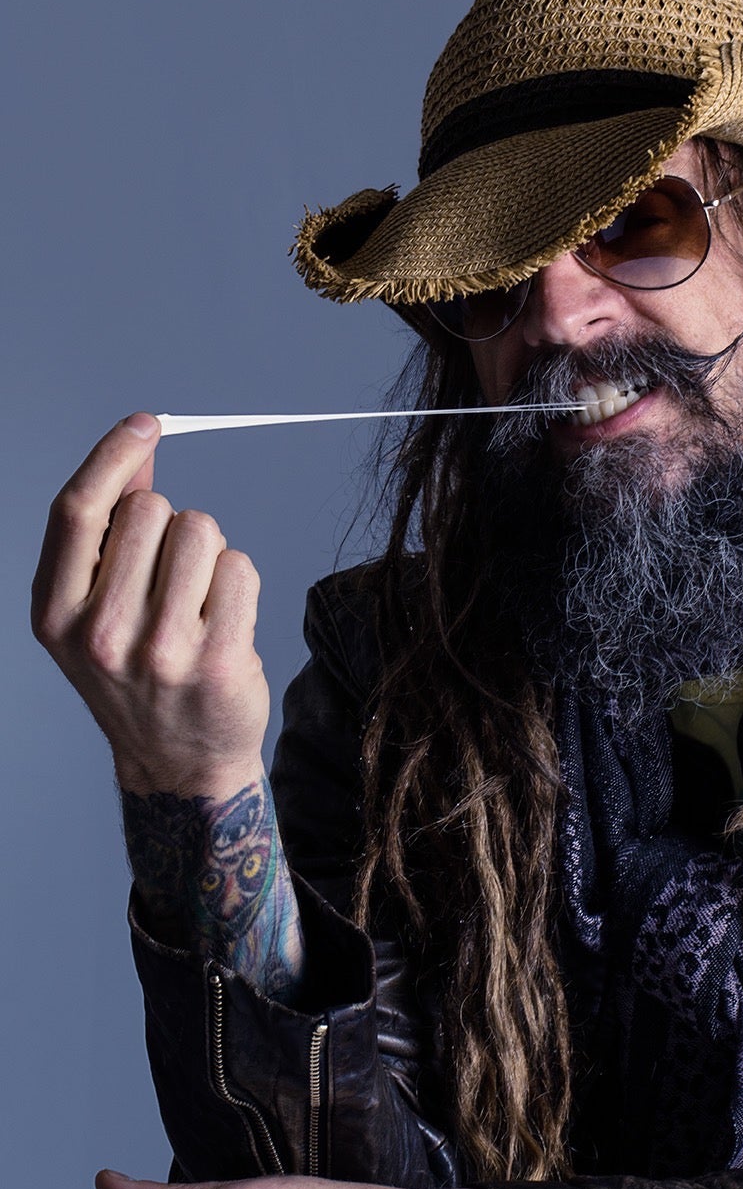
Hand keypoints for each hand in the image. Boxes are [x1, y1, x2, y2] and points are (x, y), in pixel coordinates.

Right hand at [31, 414, 267, 797]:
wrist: (179, 763)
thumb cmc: (137, 676)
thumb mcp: (95, 610)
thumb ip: (107, 533)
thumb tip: (137, 453)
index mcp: (55, 614)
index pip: (78, 510)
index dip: (113, 454)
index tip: (146, 425)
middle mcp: (100, 633)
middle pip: (150, 510)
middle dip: (169, 524)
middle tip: (170, 578)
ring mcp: (161, 650)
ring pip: (201, 531)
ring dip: (207, 553)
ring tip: (196, 602)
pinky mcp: (219, 659)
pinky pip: (240, 567)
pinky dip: (238, 581)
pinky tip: (224, 621)